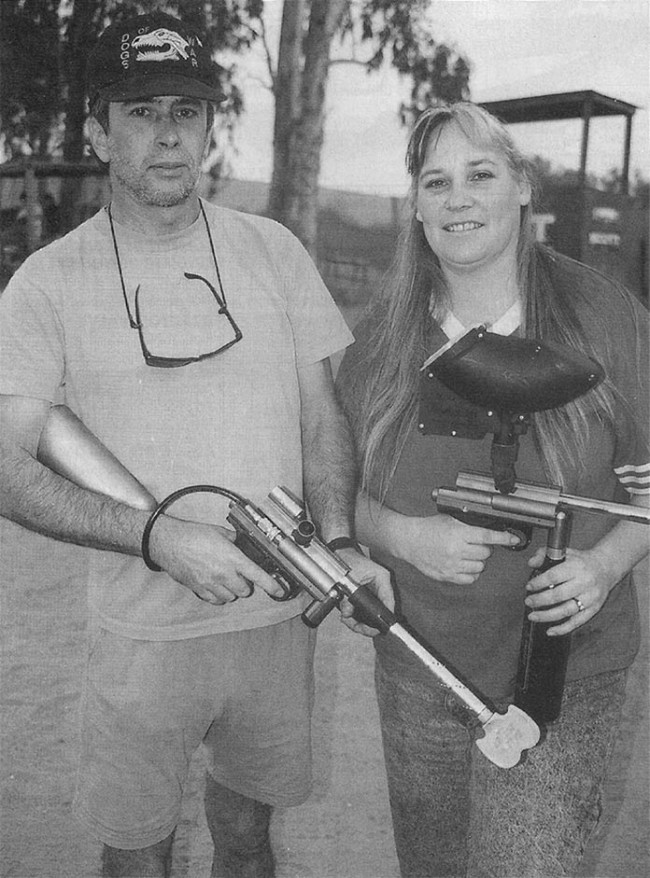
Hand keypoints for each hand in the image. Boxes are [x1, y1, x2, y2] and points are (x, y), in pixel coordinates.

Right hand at [148, 516, 285, 604]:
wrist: (169, 543)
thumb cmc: (192, 535)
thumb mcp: (219, 532)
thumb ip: (234, 540)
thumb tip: (241, 543)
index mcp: (232, 558)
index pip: (257, 576)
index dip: (272, 585)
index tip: (280, 591)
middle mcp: (223, 574)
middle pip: (245, 591)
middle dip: (246, 585)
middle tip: (240, 575)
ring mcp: (210, 584)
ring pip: (230, 597)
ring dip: (232, 591)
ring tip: (225, 579)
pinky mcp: (199, 590)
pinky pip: (215, 600)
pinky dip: (218, 596)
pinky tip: (215, 585)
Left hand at [336, 548, 393, 637]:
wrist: (340, 552)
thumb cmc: (347, 558)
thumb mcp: (348, 579)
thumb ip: (347, 598)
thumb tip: (347, 613)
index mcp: (383, 579)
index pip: (389, 603)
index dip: (384, 619)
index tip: (375, 628)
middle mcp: (382, 587)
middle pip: (380, 613)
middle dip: (366, 623)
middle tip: (354, 626)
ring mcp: (375, 592)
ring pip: (372, 614)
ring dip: (359, 621)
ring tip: (347, 620)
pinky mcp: (367, 595)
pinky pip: (365, 610)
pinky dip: (356, 615)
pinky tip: (347, 615)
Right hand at [396, 514, 519, 583]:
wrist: (410, 541)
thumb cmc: (429, 529)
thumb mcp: (451, 520)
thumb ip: (469, 526)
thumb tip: (491, 531)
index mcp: (458, 534)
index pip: (488, 537)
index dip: (504, 538)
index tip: (513, 539)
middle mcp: (456, 550)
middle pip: (486, 553)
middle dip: (485, 548)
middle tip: (476, 544)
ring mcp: (452, 565)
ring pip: (480, 567)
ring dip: (478, 561)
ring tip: (468, 554)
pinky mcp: (448, 576)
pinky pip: (471, 578)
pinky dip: (472, 572)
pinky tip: (464, 564)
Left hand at [524, 546, 614, 634]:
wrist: (606, 567)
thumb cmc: (582, 561)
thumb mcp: (564, 552)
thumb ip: (544, 554)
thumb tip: (531, 563)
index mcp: (576, 567)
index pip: (554, 576)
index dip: (539, 583)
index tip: (529, 587)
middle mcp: (584, 582)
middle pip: (559, 595)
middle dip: (540, 600)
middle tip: (528, 602)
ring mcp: (590, 597)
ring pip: (567, 610)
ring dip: (547, 616)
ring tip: (533, 616)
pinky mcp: (594, 609)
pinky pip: (578, 622)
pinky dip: (563, 628)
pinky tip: (550, 631)